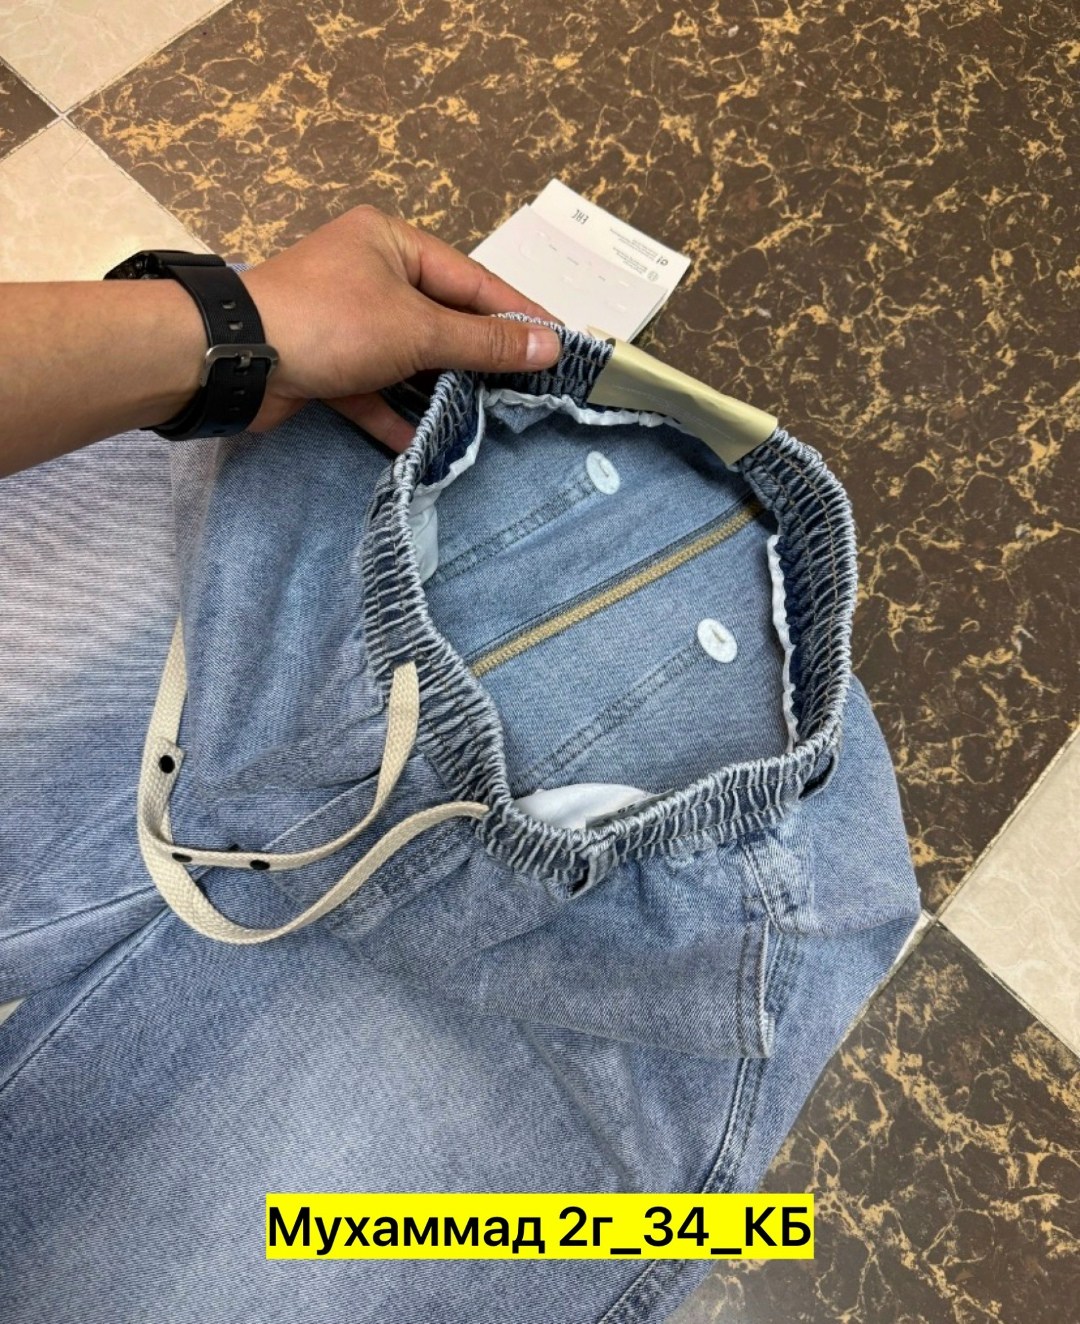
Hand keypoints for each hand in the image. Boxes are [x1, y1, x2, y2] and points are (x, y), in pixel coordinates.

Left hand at [237, 203, 564, 450]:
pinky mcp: (324, 363)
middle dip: (477, 358)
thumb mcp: (419, 330)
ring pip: (406, 357)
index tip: (559, 344)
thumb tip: (548, 345)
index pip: (471, 280)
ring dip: (439, 389)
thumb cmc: (333, 323)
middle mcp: (368, 274)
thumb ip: (483, 342)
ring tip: (485, 418)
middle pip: (440, 318)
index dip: (516, 314)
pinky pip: (371, 388)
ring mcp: (344, 320)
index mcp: (391, 243)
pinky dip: (394, 412)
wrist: (236, 358)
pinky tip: (422, 441)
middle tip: (527, 389)